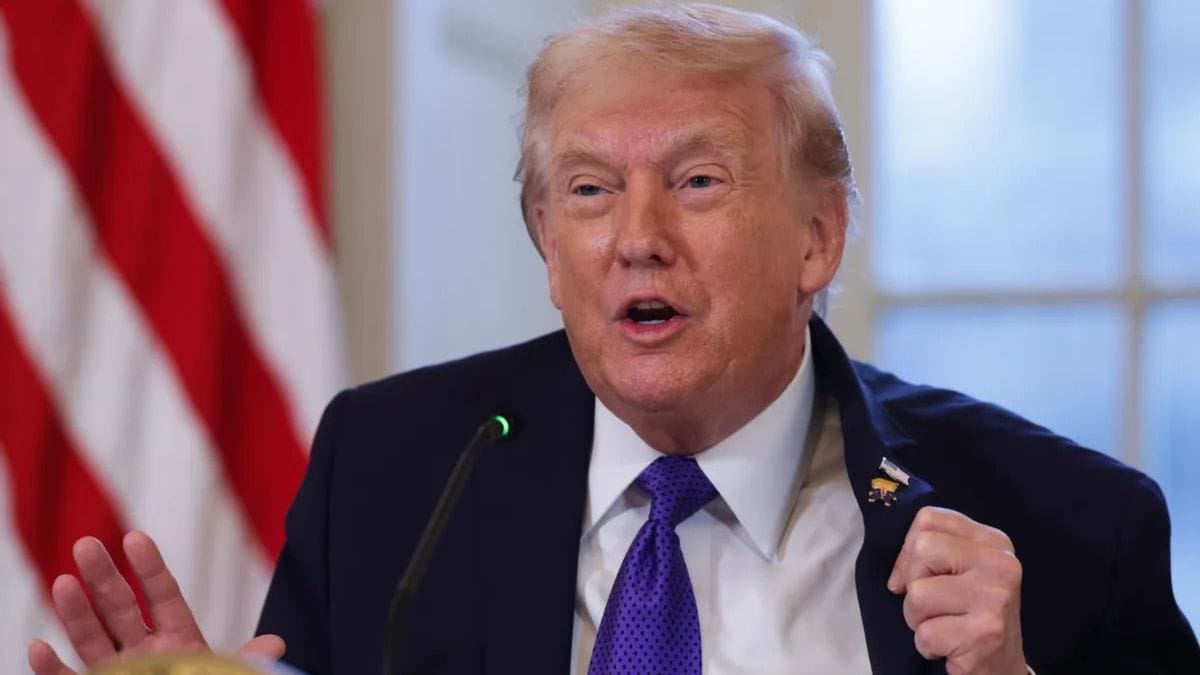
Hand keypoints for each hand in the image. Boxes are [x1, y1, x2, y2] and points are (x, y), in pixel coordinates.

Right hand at [27, 531, 284, 673]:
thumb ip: (244, 663)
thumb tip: (276, 644)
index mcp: (178, 640)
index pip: (164, 597)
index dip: (151, 569)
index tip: (135, 538)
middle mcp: (142, 651)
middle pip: (121, 608)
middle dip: (104, 577)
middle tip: (88, 543)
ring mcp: (115, 671)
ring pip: (91, 637)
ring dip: (74, 612)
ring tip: (62, 581)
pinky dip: (51, 667)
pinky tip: (37, 647)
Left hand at [888, 506, 1025, 674]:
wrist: (1002, 668)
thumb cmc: (972, 616)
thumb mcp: (959, 573)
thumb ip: (930, 554)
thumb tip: (896, 577)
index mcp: (993, 542)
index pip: (928, 519)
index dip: (909, 550)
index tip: (923, 575)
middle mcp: (1000, 564)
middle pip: (921, 549)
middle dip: (914, 584)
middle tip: (937, 606)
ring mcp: (995, 597)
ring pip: (917, 593)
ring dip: (919, 619)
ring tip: (946, 627)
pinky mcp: (985, 633)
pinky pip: (925, 633)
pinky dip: (927, 646)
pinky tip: (951, 648)